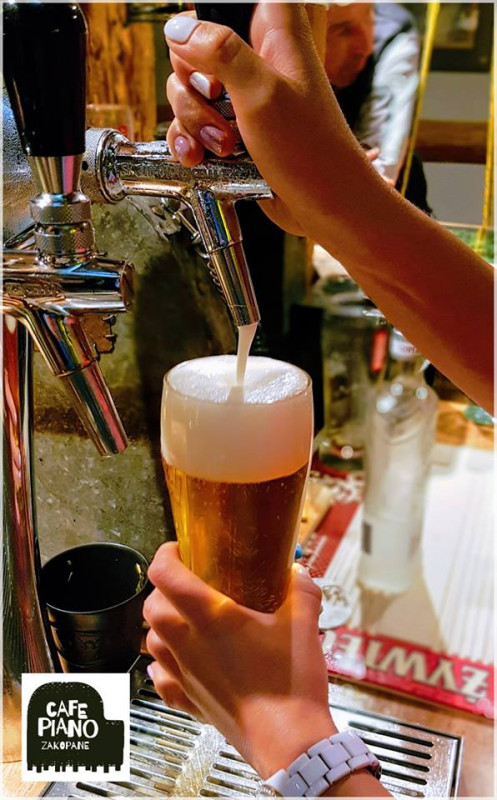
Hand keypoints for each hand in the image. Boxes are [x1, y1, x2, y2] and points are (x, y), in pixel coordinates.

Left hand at [144, 542, 335, 778]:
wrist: (288, 740)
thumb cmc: (291, 683)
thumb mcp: (304, 623)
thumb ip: (300, 589)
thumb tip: (297, 572)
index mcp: (210, 616)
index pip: (165, 574)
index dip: (166, 555)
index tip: (179, 550)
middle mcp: (188, 643)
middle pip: (151, 606)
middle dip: (162, 589)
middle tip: (185, 583)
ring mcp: (185, 674)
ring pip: (152, 641)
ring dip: (161, 625)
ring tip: (183, 619)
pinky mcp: (189, 701)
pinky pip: (160, 680)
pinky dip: (161, 666)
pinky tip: (174, 663)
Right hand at [163, 4, 371, 238]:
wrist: (324, 207)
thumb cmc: (310, 152)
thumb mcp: (262, 93)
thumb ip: (220, 52)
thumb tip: (180, 29)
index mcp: (276, 32)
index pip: (229, 3)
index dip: (208, 20)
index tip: (207, 52)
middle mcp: (257, 59)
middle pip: (195, 46)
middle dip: (193, 83)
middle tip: (218, 105)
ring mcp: (242, 96)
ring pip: (189, 90)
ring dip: (193, 121)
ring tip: (223, 145)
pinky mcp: (232, 129)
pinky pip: (193, 125)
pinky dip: (191, 142)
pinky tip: (201, 156)